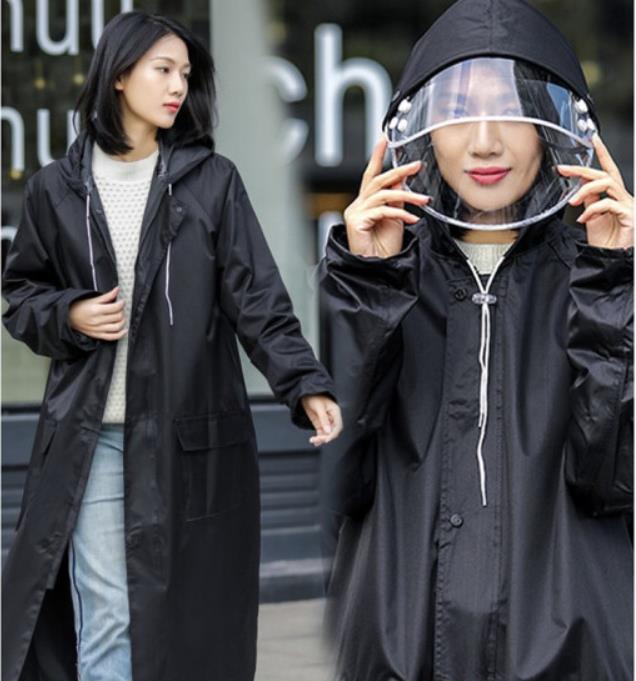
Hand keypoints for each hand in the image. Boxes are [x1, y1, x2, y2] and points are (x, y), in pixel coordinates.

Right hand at [69, 286, 127, 340]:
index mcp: (96, 310)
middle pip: (118, 317)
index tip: (122, 301)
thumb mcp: (93, 299)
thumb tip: (117, 290)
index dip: (121, 303)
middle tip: (120, 308)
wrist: (68, 317)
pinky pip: (112, 337)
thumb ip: (107, 296)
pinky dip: (121, 334)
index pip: (115, 307)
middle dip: (122, 311)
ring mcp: (98, 329)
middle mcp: (97, 320)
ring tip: (121, 317)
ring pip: (117, 327)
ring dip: (123, 321)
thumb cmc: (79, 307)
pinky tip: (124, 329)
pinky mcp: (98, 335)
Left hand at [301, 394, 342, 446]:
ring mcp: (326, 421)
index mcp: (335, 412)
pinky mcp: (320, 424)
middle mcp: (332, 418)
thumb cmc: (315, 397)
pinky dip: (318, 437)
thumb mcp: (319, 407)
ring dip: (321, 438)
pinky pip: (321, 433)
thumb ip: (324, 419)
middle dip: (326, 437)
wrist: (306, 395)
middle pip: (333, 431)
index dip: (333, 434)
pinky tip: (315, 441)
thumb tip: (328, 430)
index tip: (327, 439)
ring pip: (327, 434)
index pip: (338, 426)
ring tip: (313, 440)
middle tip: (317, 439)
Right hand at [343, 136, 429, 257]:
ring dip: (407, 196)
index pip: (371, 175)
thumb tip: (402, 181)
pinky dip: (400, 213)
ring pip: (383, 194)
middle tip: (416, 165)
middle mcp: (358, 205)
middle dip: (399, 171)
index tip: (384, 140)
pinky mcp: (356, 221)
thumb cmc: (385, 249)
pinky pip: (382, 210)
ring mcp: (355, 212)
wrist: (378, 269)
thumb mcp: (396, 218)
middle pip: (378, 181)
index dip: (377, 156)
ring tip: (423, 201)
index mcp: (366, 203)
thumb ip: (397, 199)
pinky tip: (412, 219)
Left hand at [558, 134, 633, 248]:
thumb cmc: (607, 242)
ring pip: (607, 184)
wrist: (613, 259)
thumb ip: (589, 201)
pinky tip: (583, 218)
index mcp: (615, 197)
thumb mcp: (593, 218)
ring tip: (572, 201)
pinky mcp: (630, 215)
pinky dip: (592, 209)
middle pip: (605, 175)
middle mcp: (624, 198)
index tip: (593, 139)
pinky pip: (608, 204)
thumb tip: (580, 186)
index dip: (602, 154)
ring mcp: (629, 205)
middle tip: (563, 169)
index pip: (608, 170)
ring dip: (585, 190)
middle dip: (582, 170)